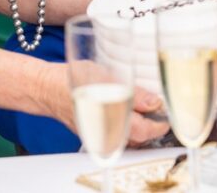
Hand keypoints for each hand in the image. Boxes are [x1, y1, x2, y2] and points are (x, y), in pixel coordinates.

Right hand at [38, 63, 168, 143]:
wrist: (47, 87)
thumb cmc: (73, 79)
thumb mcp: (107, 78)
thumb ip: (133, 93)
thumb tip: (155, 102)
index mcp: (110, 119)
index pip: (144, 130)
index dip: (160, 123)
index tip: (169, 113)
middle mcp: (105, 133)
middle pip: (139, 137)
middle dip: (153, 126)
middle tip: (162, 111)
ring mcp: (99, 136)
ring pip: (129, 138)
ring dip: (141, 128)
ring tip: (149, 112)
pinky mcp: (94, 134)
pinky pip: (117, 136)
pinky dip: (128, 128)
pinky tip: (130, 114)